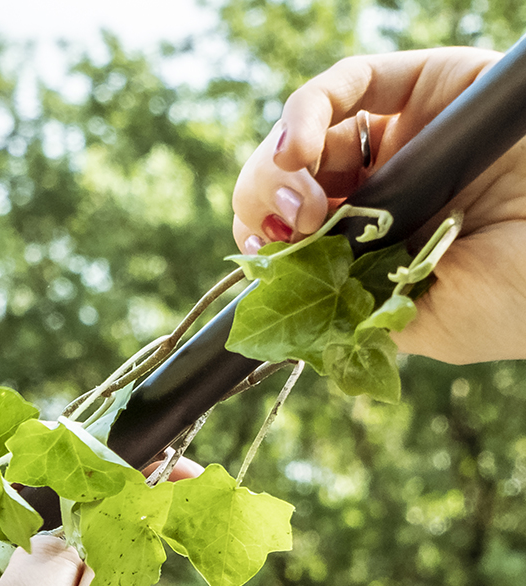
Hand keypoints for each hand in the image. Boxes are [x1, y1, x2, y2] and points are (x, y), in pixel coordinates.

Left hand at [232, 47, 525, 364]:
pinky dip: (307, 110)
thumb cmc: (515, 299)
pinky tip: (298, 149)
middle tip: (289, 226)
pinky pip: (346, 84)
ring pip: (304, 132)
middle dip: (265, 202)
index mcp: (370, 244)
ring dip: (278, 163)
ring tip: (300, 200)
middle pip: (286, 180)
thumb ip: (355, 315)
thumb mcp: (420, 324)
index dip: (262, 240)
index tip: (262, 257)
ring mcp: (399, 136)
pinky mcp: (421, 85)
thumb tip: (292, 316)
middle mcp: (378, 188)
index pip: (290, 233)